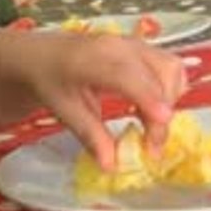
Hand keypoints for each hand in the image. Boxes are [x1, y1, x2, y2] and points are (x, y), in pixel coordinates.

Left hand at [29, 33, 186, 172]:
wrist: (41, 54)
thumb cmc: (50, 80)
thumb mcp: (63, 110)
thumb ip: (89, 135)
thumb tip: (111, 166)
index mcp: (90, 60)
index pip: (127, 76)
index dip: (147, 97)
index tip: (162, 121)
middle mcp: (116, 46)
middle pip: (158, 73)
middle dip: (162, 111)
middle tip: (150, 145)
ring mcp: (131, 43)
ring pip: (169, 68)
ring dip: (170, 99)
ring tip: (149, 124)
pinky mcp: (140, 47)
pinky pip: (166, 65)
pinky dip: (168, 89)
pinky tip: (149, 107)